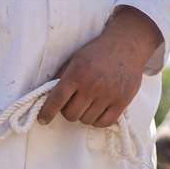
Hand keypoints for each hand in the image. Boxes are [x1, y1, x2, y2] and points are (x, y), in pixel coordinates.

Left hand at [38, 8, 161, 127]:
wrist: (127, 45)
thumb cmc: (97, 53)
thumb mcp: (76, 59)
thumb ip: (62, 77)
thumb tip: (47, 97)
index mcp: (77, 73)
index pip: (57, 99)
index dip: (47, 112)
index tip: (43, 120)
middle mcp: (92, 85)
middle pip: (71, 115)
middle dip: (69, 111)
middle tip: (74, 102)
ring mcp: (108, 95)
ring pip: (86, 120)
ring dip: (84, 115)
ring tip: (89, 102)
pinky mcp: (122, 102)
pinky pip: (103, 123)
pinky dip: (98, 120)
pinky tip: (98, 110)